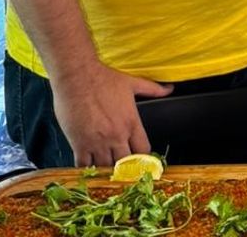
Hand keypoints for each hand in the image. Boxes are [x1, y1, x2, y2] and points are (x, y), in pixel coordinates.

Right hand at [51, 62, 171, 166]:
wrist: (77, 76)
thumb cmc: (103, 78)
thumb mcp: (132, 83)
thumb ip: (153, 89)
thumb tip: (169, 89)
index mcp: (131, 123)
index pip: (144, 151)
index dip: (143, 158)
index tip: (139, 160)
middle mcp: (116, 136)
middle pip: (126, 164)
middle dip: (125, 168)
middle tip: (121, 169)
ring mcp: (97, 142)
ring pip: (106, 167)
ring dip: (106, 169)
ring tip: (105, 169)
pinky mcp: (79, 143)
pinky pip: (84, 165)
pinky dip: (86, 169)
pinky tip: (87, 166)